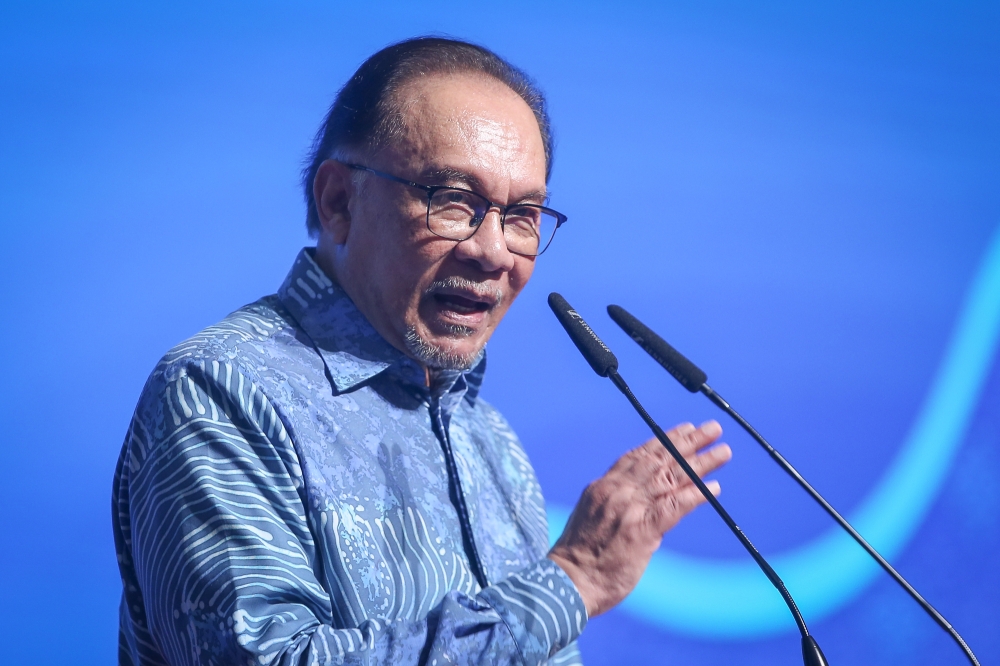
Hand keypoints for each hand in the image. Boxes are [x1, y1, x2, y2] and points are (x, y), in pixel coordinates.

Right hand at [547, 420, 731, 617]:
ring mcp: (630, 509)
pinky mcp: (642, 531)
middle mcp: (617, 491)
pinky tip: (714, 487)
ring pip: (671, 478)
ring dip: (701, 463)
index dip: (664, 440)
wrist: (567, 582)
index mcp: (604, 487)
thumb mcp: (592, 517)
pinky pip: (675, 507)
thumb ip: (617, 504)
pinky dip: (696, 495)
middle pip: (659, 460)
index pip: (639, 456)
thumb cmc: (578, 557)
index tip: (684, 429)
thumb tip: (643, 503)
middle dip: (688, 442)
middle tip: (711, 428)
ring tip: (723, 452)